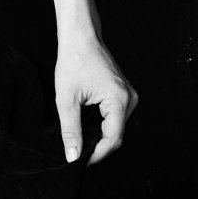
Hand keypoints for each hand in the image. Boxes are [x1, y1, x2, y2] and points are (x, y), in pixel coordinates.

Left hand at [54, 33, 138, 165]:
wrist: (80, 36)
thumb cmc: (74, 61)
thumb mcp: (67, 99)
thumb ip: (71, 130)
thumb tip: (73, 156)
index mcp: (120, 100)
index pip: (113, 140)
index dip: (96, 154)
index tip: (79, 162)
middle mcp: (130, 99)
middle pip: (116, 135)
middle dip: (97, 146)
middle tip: (76, 152)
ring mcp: (128, 95)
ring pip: (115, 126)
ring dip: (99, 135)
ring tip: (79, 137)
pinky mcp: (123, 92)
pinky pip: (115, 116)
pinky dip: (101, 123)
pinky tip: (86, 123)